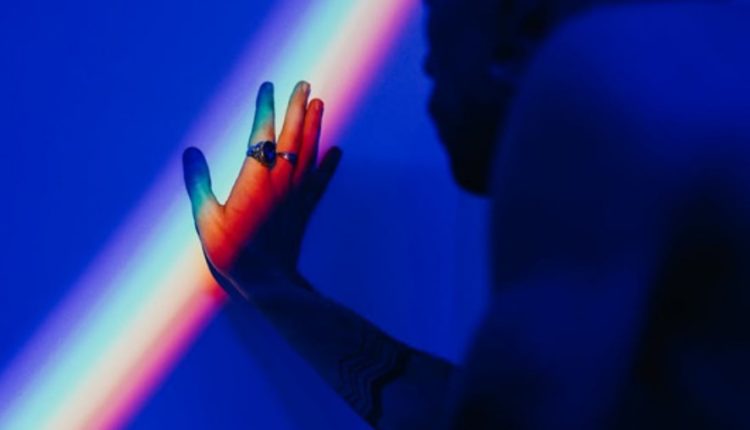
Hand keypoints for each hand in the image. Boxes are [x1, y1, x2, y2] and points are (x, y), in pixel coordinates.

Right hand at [182, 81, 340, 295]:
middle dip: (298, 107)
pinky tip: (338, 150)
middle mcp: (280, 181)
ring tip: (319, 104)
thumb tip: (190, 152)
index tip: (268, 86)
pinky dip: (330, 164)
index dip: (266, 108)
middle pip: (293, 136)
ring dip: (315, 126)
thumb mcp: (205, 219)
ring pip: (310, 152)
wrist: (268, 283)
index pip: (263, 134)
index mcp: (254, 179)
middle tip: (304, 84)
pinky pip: (320, 181)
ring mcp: (296, 194)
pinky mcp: (305, 210)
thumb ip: (198, 183)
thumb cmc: (233, 253)